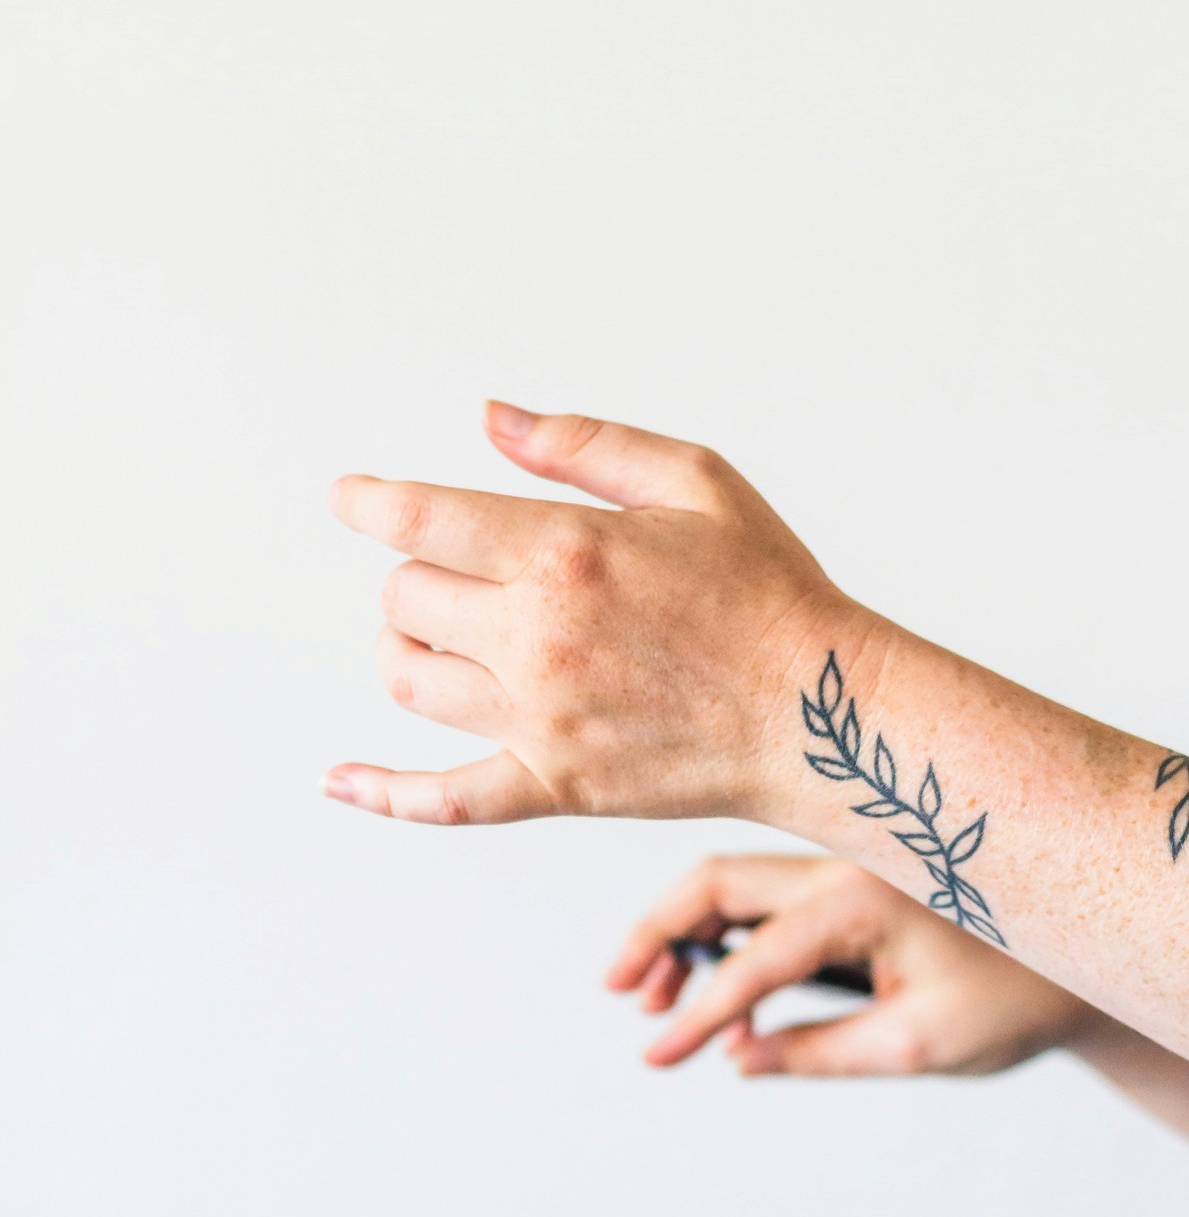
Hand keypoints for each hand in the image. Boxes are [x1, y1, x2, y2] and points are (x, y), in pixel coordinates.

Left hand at [325, 404, 857, 826]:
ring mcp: (541, 721)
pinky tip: (337, 779)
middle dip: (419, 571)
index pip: (419, 519)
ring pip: (410, 679)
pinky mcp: (556, 785)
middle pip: (407, 596)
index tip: (349, 496)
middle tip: (463, 567)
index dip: (367, 501)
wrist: (822, 709)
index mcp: (567, 553)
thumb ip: (583, 442)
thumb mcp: (694, 480)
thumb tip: (489, 417)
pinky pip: (444, 799)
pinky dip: (381, 793)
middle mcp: (539, 639)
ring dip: (407, 645)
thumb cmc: (769, 589)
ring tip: (439, 632)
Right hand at [607, 853, 1097, 1074]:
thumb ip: (821, 1051)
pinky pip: (769, 892)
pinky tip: (718, 987)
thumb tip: (738, 1056)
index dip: (697, 1014)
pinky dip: (726, 929)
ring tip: (656, 998)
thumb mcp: (920, 1044)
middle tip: (619, 992)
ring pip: (737, 878)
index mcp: (862, 900)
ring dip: (685, 929)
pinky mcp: (853, 880)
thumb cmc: (1018, 999)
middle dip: (658, 930)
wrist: (1084, 960)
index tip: (658, 1058)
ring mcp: (848, 863)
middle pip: (719, 878)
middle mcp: (846, 863)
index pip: (752, 959)